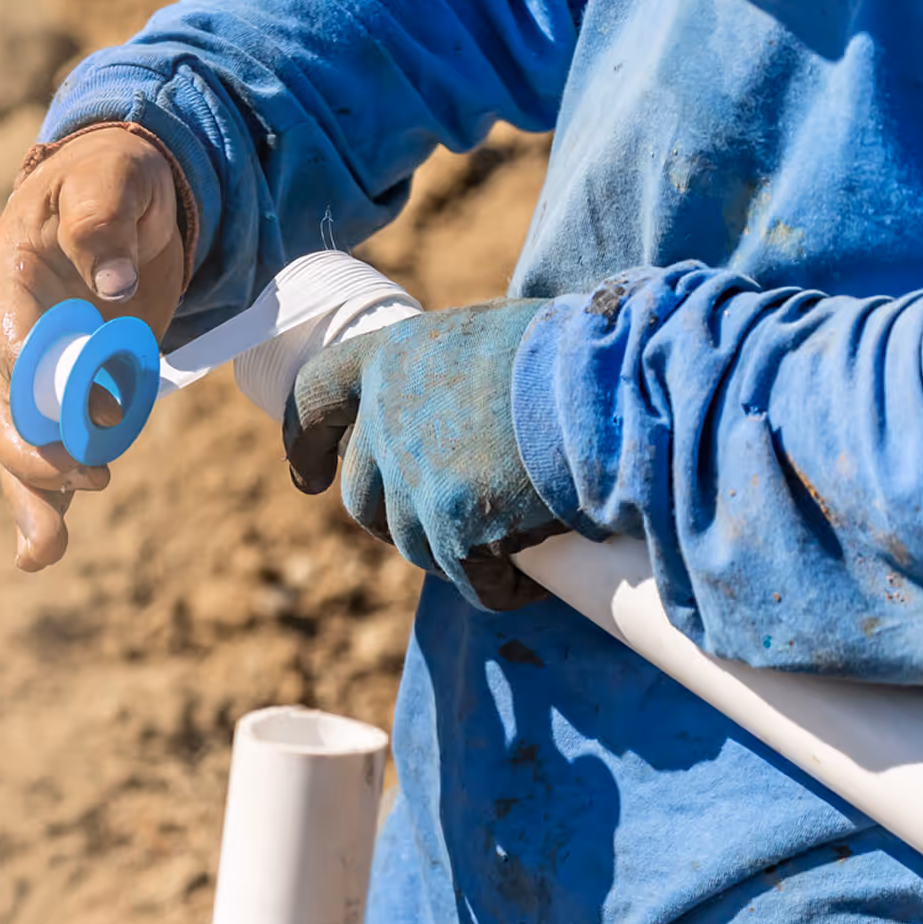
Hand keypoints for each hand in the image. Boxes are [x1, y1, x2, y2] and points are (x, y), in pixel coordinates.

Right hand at [0, 125, 185, 570]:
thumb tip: (113, 283)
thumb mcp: (115, 174)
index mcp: (8, 274)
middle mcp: (8, 329)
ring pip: (15, 442)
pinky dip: (47, 500)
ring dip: (28, 497)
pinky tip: (43, 553)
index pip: (8, 331)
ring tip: (43, 555)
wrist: (125, 192)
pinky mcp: (63, 391)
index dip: (32, 370)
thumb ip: (105, 217)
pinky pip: (47, 449)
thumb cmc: (115, 175)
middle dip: (27, 453)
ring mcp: (31, 367)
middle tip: (76, 482)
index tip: (74, 404)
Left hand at [283, 299, 566, 610]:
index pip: (316, 396)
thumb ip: (449, 373)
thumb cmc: (575, 349)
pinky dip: (498, 588)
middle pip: (364, 496)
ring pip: (415, 545)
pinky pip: (470, 581)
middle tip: (449, 523)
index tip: (309, 476)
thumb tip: (454, 407)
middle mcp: (388, 418)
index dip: (306, 440)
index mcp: (392, 357)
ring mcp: (416, 478)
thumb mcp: (492, 336)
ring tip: (512, 538)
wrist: (616, 386)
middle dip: (397, 518)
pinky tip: (527, 583)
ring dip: (455, 553)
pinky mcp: (455, 529)